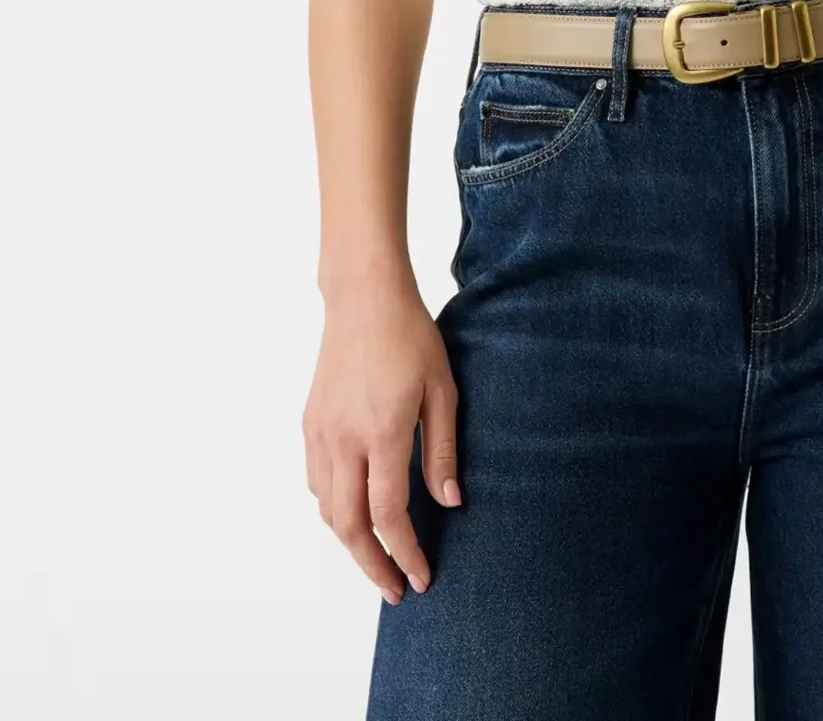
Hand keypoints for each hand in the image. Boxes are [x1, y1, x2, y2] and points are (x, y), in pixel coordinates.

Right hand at [302, 276, 461, 602]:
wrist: (363, 297)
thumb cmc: (410, 336)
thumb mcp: (442, 389)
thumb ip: (442, 449)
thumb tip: (449, 502)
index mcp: (382, 433)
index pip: (388, 515)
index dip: (406, 553)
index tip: (421, 578)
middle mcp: (343, 440)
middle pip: (349, 526)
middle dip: (373, 566)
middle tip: (395, 589)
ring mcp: (320, 433)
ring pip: (327, 510)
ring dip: (350, 542)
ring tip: (378, 558)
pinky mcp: (309, 424)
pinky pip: (317, 483)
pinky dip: (334, 510)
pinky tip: (353, 513)